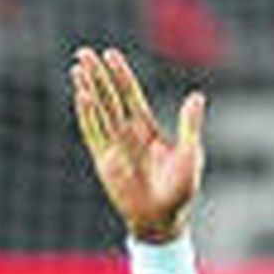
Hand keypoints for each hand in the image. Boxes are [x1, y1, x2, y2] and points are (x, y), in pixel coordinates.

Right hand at [71, 46, 206, 243]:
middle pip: (109, 97)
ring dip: (88, 90)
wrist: (163, 221)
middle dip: (98, 76)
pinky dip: (87, 114)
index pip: (131, 95)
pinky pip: (93, 132)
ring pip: (98, 111)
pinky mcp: (104, 161)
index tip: (110, 54)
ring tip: (77, 68)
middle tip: (84, 52)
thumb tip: (197, 96)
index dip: (121, 75)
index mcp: (148, 130)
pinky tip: (81, 95)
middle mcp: (128, 134)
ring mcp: (114, 146)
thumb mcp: (190, 154)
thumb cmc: (181, 191)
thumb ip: (189, 125)